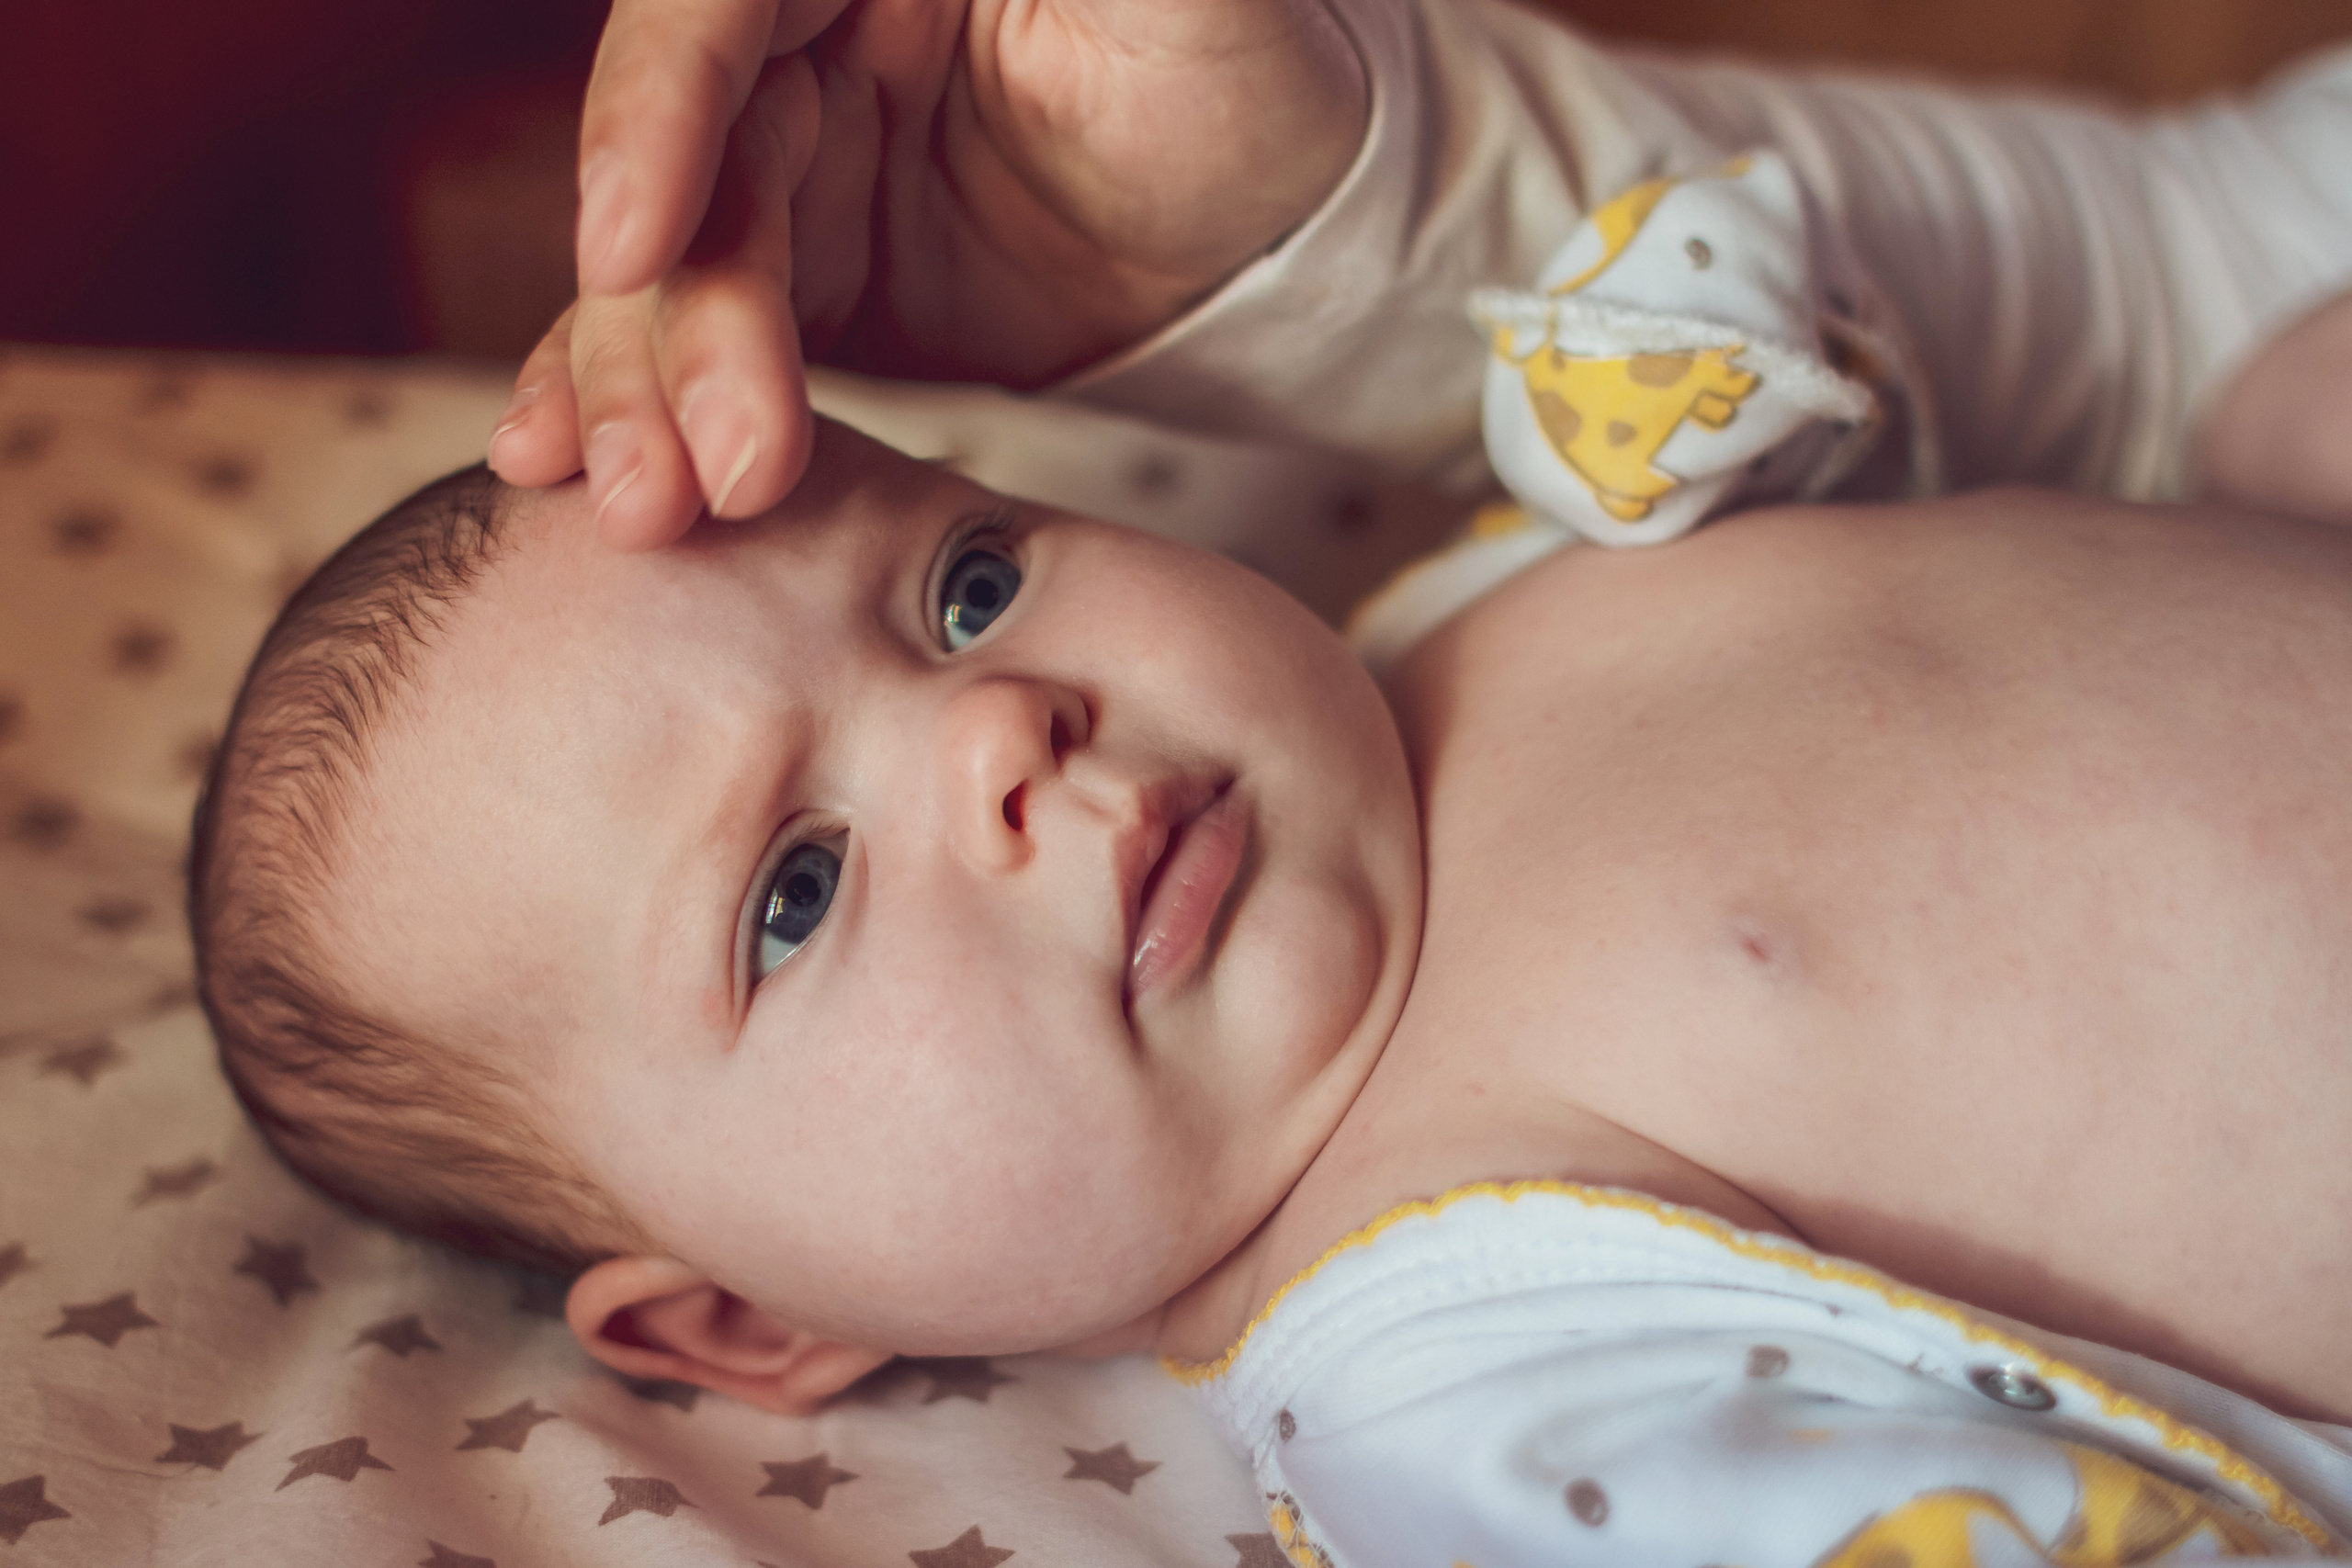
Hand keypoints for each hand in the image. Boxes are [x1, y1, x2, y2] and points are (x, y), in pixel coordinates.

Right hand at [488, 0, 1368, 548]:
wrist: (1269, 228)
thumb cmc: (1250, 77)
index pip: (720, 11)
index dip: (656, 120)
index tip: (629, 251)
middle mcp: (799, 31)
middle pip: (682, 166)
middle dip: (668, 322)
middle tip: (676, 470)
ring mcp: (787, 157)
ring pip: (668, 267)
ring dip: (644, 388)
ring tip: (646, 508)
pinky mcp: (795, 271)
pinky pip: (689, 327)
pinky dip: (635, 394)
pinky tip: (578, 464)